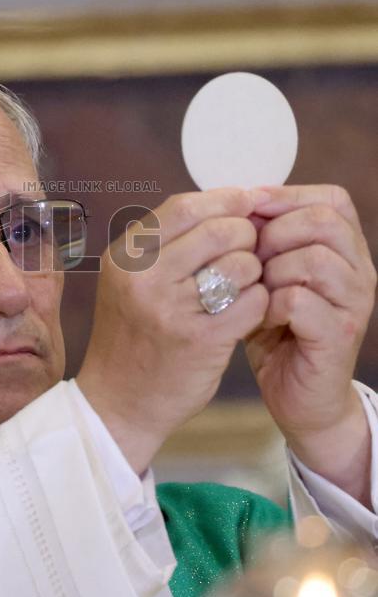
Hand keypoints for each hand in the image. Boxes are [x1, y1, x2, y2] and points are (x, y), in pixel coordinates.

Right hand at [77, 188, 269, 472]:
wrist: (117, 404)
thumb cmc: (132, 336)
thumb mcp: (129, 281)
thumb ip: (166, 243)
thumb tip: (226, 202)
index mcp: (125, 257)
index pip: (184, 206)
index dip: (224, 199)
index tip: (246, 201)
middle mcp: (144, 278)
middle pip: (219, 230)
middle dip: (245, 235)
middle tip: (248, 250)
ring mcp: (171, 309)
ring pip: (241, 264)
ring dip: (254, 271)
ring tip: (243, 285)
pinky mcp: (201, 340)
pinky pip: (252, 301)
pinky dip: (258, 302)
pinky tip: (246, 312)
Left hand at [246, 185, 376, 503]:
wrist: (300, 400)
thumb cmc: (278, 332)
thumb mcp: (269, 276)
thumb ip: (264, 240)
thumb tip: (237, 200)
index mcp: (347, 250)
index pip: (331, 200)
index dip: (286, 197)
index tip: (248, 208)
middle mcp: (360, 272)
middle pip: (324, 221)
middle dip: (275, 232)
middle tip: (249, 257)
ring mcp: (355, 304)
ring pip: (314, 258)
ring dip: (272, 270)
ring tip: (255, 290)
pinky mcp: (339, 336)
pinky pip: (300, 300)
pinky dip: (270, 304)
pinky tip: (259, 317)